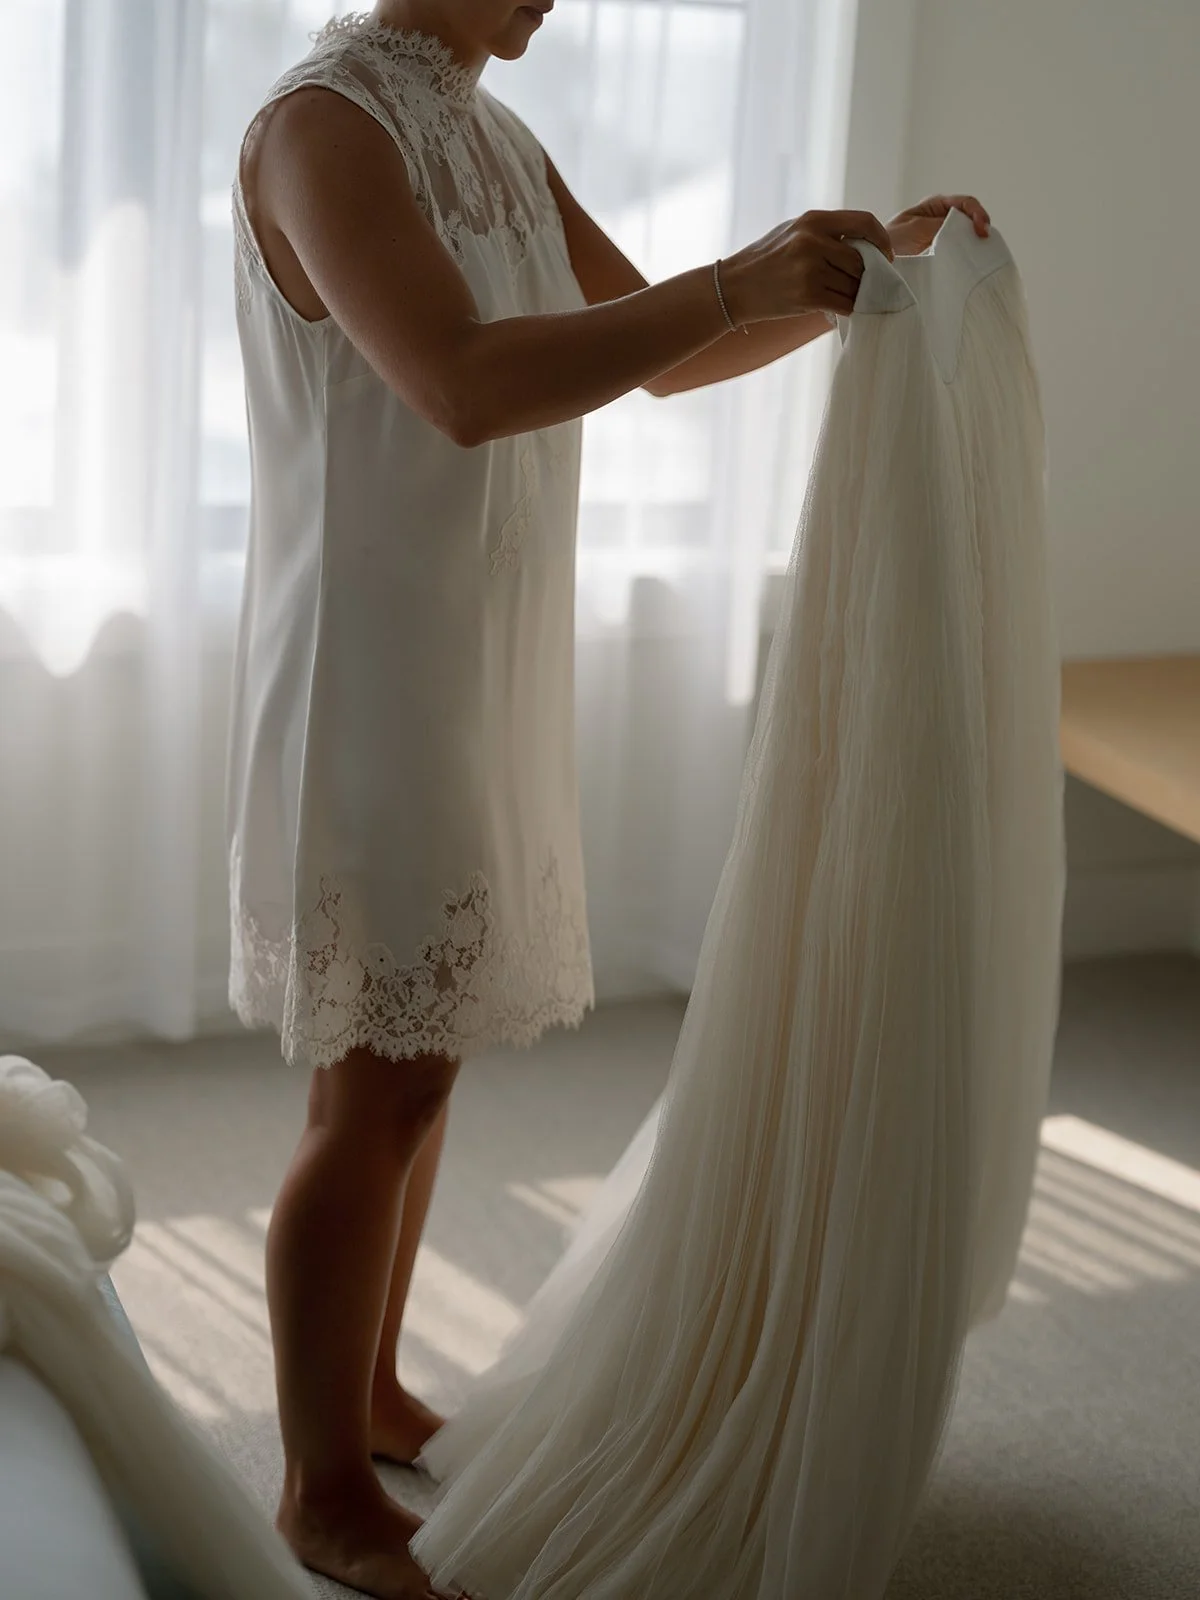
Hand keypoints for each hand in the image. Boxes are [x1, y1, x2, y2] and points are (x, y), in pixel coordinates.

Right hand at [720, 208, 893, 325]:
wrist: (733, 288)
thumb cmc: (764, 260)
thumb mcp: (793, 232)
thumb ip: (826, 233)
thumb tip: (864, 245)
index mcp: (813, 220)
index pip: (864, 223)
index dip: (881, 240)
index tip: (884, 255)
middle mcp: (814, 242)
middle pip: (862, 259)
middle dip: (868, 274)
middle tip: (865, 283)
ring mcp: (811, 270)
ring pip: (854, 284)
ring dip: (858, 293)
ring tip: (850, 295)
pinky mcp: (808, 296)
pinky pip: (844, 303)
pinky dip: (850, 308)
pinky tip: (845, 307)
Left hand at [887, 194, 990, 256]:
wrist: (874, 263)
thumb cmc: (890, 241)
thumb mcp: (915, 227)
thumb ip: (939, 225)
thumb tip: (964, 229)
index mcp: (935, 206)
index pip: (965, 203)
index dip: (977, 214)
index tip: (980, 231)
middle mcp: (942, 220)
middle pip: (970, 220)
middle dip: (980, 229)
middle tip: (984, 243)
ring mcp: (943, 238)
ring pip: (967, 238)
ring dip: (974, 245)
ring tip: (981, 255)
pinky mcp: (942, 257)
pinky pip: (958, 255)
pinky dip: (965, 258)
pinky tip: (968, 265)